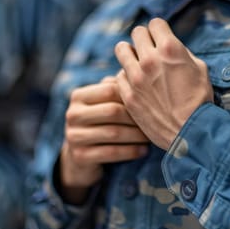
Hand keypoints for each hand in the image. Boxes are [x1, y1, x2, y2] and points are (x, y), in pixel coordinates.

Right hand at [60, 76, 148, 203]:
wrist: (80, 157)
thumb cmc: (100, 123)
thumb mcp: (104, 104)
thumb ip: (117, 88)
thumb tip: (140, 71)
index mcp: (78, 96)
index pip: (110, 90)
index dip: (133, 96)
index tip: (153, 102)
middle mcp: (72, 114)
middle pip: (113, 111)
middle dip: (137, 117)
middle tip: (157, 121)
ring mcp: (73, 136)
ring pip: (114, 133)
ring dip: (137, 135)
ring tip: (152, 136)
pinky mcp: (80, 156)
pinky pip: (111, 152)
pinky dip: (131, 151)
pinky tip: (144, 150)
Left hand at [115, 18, 213, 149]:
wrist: (191, 133)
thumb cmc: (200, 101)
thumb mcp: (200, 69)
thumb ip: (182, 53)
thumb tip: (171, 48)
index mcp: (170, 49)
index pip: (155, 23)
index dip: (159, 30)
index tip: (161, 37)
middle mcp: (150, 59)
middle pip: (137, 33)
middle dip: (144, 38)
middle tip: (149, 49)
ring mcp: (136, 78)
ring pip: (121, 49)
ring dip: (130, 53)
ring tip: (136, 61)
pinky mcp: (128, 95)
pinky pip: (119, 75)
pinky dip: (126, 77)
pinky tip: (135, 84)